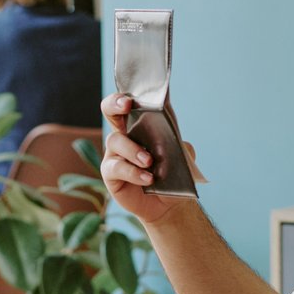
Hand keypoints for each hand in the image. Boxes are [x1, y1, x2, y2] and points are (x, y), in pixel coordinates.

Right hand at [99, 93, 196, 225]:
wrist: (170, 203)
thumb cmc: (174, 175)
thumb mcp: (183, 157)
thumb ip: (180, 145)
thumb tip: (177, 141)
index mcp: (141, 125)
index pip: (133, 102)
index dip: (131, 91)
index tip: (135, 90)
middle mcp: (124, 134)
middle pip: (110, 110)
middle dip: (115, 103)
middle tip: (127, 105)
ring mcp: (115, 153)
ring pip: (115, 140)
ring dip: (133, 149)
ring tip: (149, 161)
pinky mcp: (111, 174)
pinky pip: (116, 167)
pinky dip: (133, 172)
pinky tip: (148, 179)